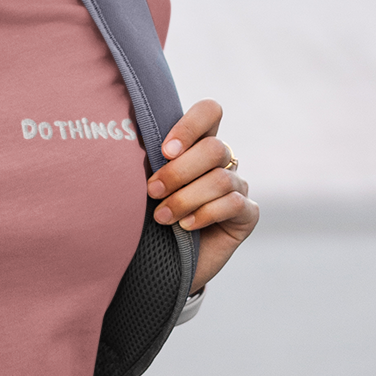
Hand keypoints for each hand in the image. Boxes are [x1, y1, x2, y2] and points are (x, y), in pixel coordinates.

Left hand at [146, 99, 258, 293]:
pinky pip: (232, 203)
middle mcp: (222, 162)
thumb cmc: (148, 218)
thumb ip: (150, 163)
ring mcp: (238, 187)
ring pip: (220, 179)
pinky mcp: (248, 214)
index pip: (209, 112)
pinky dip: (204, 214)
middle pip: (214, 148)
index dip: (190, 126)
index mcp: (197, 144)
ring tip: (161, 217)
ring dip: (185, 199)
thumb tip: (128, 144)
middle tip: (152, 191)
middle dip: (178, 172)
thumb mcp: (145, 187)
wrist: (161, 264)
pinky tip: (185, 227)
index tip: (164, 151)